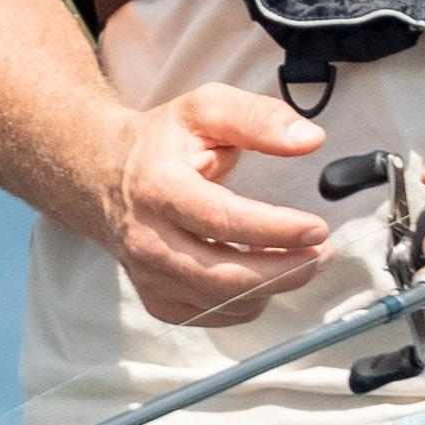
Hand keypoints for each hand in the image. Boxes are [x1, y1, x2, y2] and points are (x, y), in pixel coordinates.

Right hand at [96, 85, 336, 328]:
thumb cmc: (161, 141)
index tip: (317, 228)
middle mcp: (148, 239)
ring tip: (302, 260)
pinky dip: (246, 302)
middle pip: (224, 275)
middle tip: (322, 252)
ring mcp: (148, 275)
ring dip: (272, 287)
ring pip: (221, 302)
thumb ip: (258, 118)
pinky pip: (212, 315)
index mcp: (158, 187)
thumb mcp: (205, 109)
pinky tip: (263, 275)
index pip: (222, 220)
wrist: (101, 174)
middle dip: (283, 270)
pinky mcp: (157, 299)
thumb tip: (310, 139)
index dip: (275, 229)